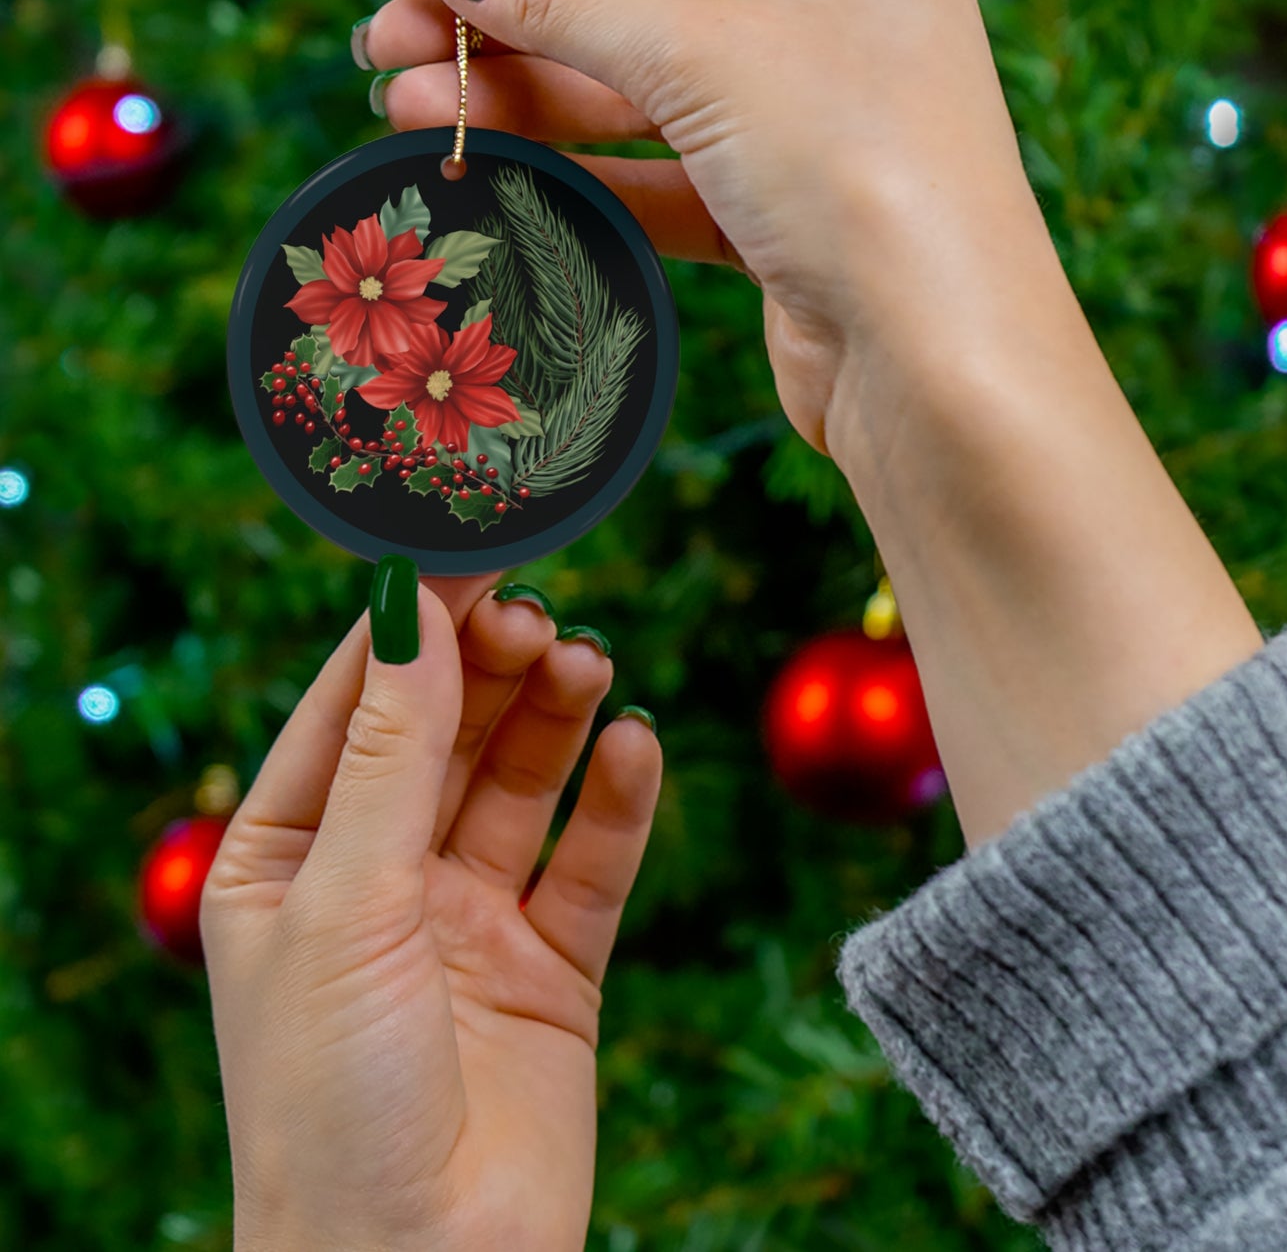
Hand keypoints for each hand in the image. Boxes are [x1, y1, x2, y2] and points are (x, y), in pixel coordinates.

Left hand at [202, 570, 661, 1251]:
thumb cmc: (331, 1100)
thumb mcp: (346, 903)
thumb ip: (391, 754)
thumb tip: (412, 609)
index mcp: (289, 859)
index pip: (352, 707)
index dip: (409, 627)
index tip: (467, 549)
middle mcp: (380, 879)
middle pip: (446, 734)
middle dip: (490, 669)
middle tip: (538, 611)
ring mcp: (469, 920)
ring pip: (521, 784)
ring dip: (555, 718)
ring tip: (587, 663)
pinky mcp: (552, 966)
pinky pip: (591, 863)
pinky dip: (617, 802)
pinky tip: (635, 747)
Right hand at [361, 0, 1053, 464]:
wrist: (938, 369)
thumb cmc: (859, 175)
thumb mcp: (706, 58)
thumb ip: (570, 0)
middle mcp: (834, 17)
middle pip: (637, 2)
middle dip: (508, 26)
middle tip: (383, 48)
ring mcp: (808, 122)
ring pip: (639, 96)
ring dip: (525, 103)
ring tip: (404, 112)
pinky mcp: (781, 216)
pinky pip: (661, 177)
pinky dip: (580, 174)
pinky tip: (491, 169)